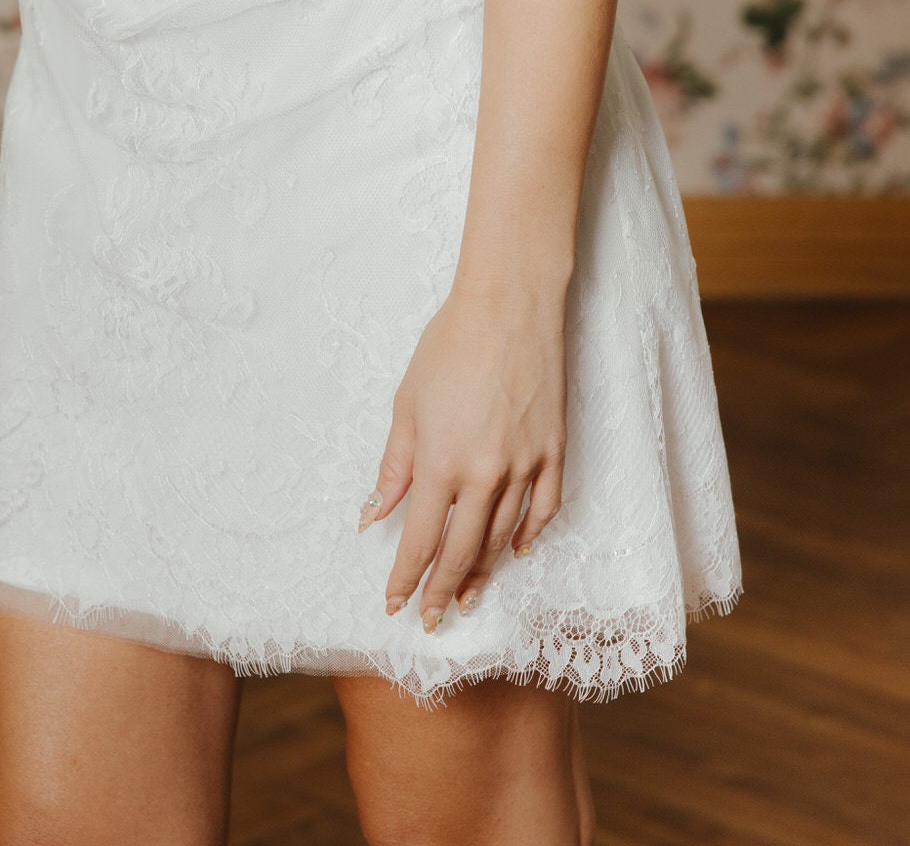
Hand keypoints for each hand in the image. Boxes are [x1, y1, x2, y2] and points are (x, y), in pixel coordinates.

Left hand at [360, 275, 567, 630]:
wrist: (509, 307)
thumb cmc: (449, 347)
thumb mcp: (407, 405)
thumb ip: (394, 467)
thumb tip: (373, 516)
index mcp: (440, 463)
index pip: (420, 539)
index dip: (406, 577)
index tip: (396, 603)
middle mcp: (484, 474)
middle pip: (461, 550)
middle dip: (442, 590)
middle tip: (431, 620)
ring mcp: (525, 465)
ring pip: (502, 537)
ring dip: (482, 572)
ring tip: (467, 597)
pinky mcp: (554, 451)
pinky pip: (544, 508)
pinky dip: (530, 535)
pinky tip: (516, 550)